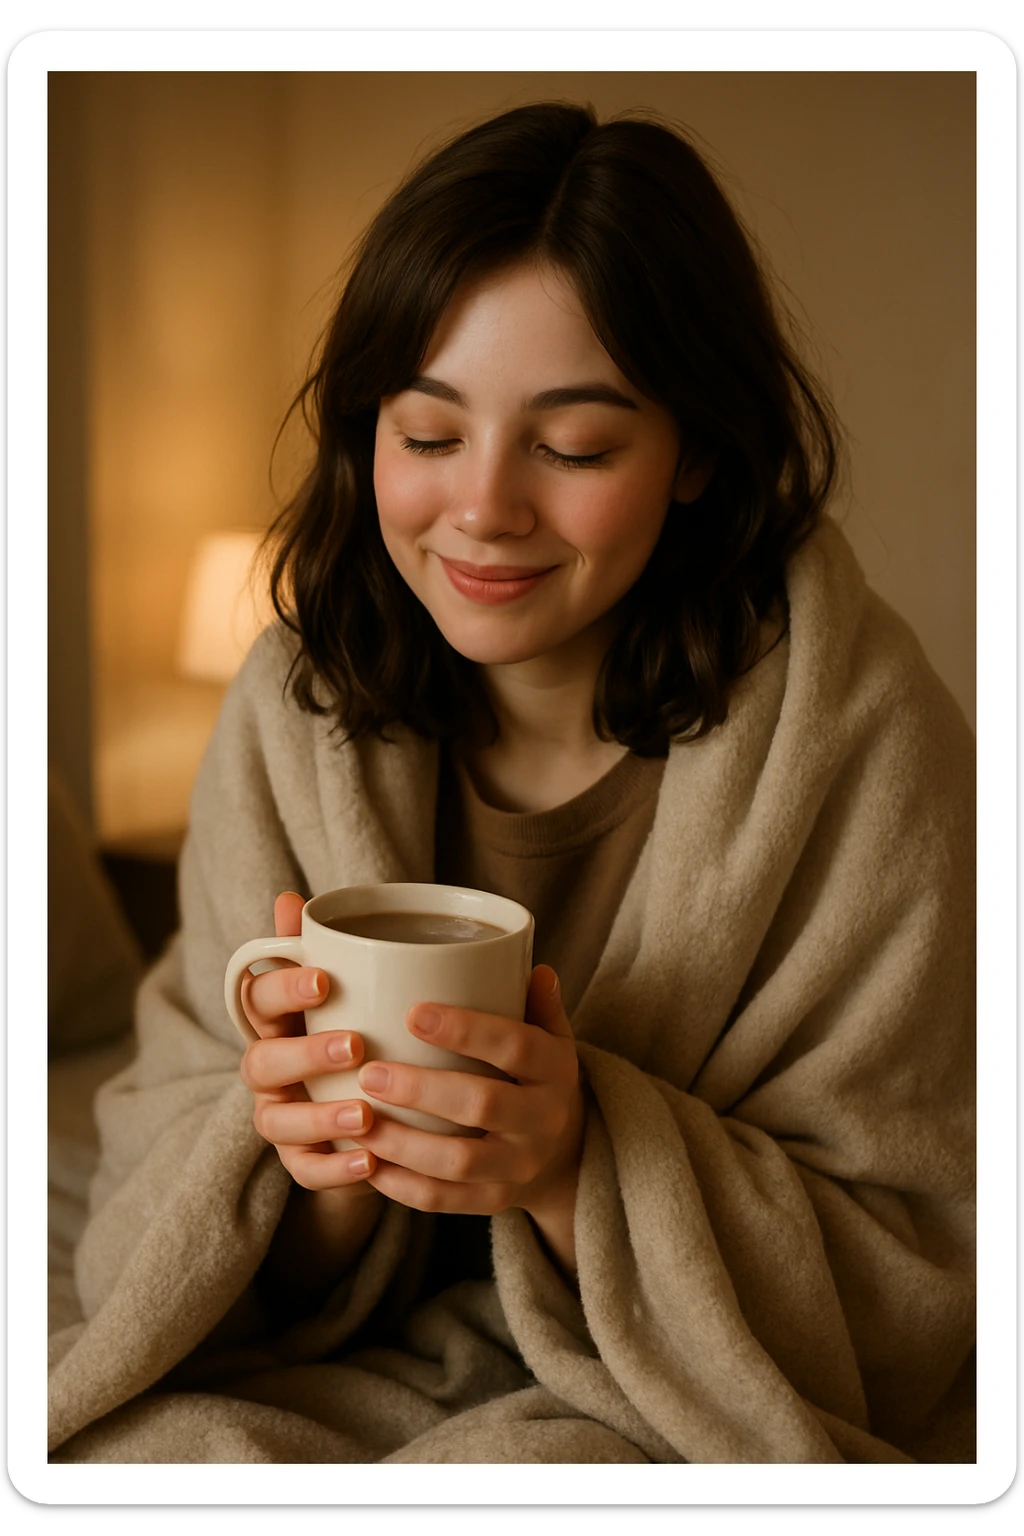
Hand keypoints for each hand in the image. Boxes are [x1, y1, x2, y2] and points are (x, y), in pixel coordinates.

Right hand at [239, 892, 385, 1309]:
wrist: (370, 1108)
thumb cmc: (356, 1029)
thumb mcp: (347, 990)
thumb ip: (322, 946)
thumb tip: (290, 896)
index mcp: (275, 1021)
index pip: (257, 999)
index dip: (283, 989)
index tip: (323, 979)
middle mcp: (268, 1070)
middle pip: (260, 1062)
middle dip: (304, 1054)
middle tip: (353, 1044)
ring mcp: (280, 1118)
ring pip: (277, 1122)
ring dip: (319, 1119)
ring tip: (364, 1116)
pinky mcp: (301, 1163)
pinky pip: (306, 1173)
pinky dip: (336, 1172)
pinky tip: (370, 1164)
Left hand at [349, 966, 583, 1234]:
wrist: (565, 1153)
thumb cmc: (536, 1076)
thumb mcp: (550, 1036)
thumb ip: (536, 1004)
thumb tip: (533, 964)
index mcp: (556, 1069)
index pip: (515, 1046)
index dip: (467, 1030)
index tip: (412, 1012)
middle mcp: (544, 1120)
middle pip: (482, 1105)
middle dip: (421, 1089)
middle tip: (369, 1072)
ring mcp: (520, 1167)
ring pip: (459, 1161)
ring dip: (403, 1142)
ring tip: (358, 1119)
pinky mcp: (496, 1202)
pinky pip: (444, 1200)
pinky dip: (401, 1185)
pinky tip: (365, 1161)